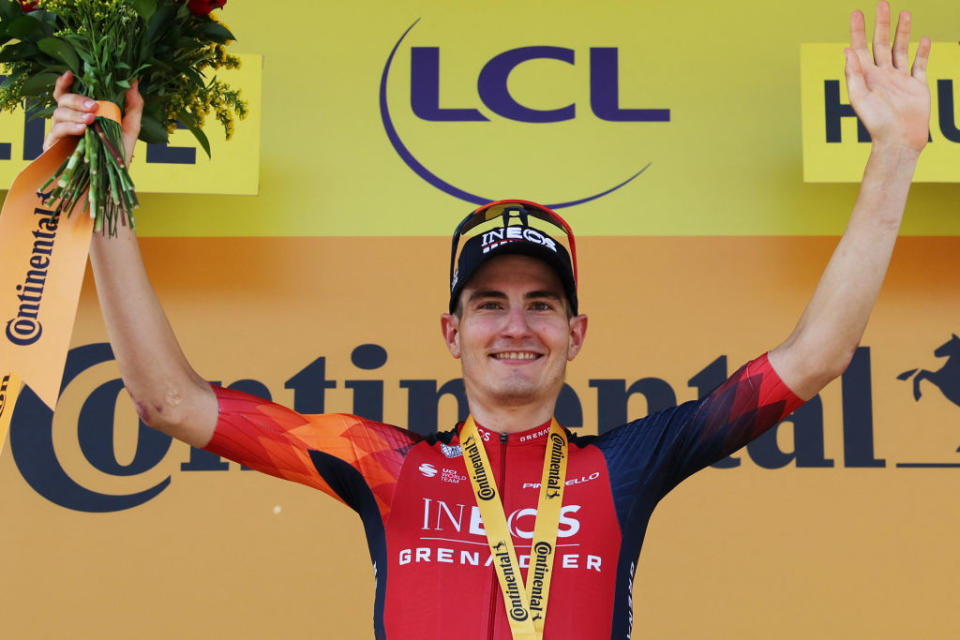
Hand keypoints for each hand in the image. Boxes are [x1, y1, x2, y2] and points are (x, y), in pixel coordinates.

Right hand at [45, 70, 143, 164]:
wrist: (112, 181)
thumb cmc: (118, 154)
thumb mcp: (130, 128)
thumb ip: (133, 105)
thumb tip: (133, 82)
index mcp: (83, 112)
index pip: (68, 92)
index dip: (65, 82)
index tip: (70, 74)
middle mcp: (69, 119)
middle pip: (63, 100)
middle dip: (78, 100)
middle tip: (95, 106)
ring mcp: (60, 132)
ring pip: (58, 113)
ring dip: (75, 114)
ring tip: (91, 120)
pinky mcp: (54, 147)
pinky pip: (57, 131)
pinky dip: (70, 127)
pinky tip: (82, 130)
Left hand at [845, 2, 930, 151]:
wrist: (898, 141)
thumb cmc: (876, 124)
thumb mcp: (859, 98)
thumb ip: (853, 75)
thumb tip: (847, 51)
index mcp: (866, 77)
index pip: (861, 48)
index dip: (858, 31)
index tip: (856, 12)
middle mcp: (882, 76)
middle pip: (881, 44)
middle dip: (881, 24)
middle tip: (882, 3)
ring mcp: (900, 80)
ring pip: (901, 50)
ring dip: (902, 32)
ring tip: (905, 13)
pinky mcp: (917, 87)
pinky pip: (919, 66)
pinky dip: (922, 52)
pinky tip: (924, 39)